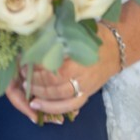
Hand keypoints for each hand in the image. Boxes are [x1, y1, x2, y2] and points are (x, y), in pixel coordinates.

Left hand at [5, 27, 119, 121]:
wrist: (116, 50)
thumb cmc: (95, 36)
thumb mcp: (77, 31)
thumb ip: (59, 36)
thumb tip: (35, 34)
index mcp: (80, 58)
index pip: (55, 67)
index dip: (38, 67)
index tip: (25, 60)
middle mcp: (83, 76)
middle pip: (55, 83)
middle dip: (36, 80)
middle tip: (23, 73)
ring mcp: (85, 87)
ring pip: (59, 97)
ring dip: (40, 93)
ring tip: (27, 88)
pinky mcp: (86, 95)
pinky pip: (68, 106)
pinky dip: (51, 108)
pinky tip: (37, 105)